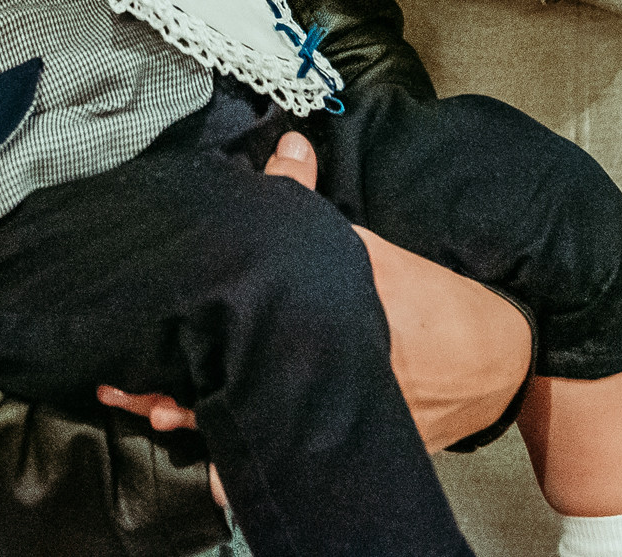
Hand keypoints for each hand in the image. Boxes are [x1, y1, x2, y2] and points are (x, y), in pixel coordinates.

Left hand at [96, 134, 531, 455]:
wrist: (501, 360)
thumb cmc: (435, 300)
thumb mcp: (373, 248)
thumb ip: (313, 204)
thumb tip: (287, 145)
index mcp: (325, 313)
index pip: (242, 316)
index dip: (186, 329)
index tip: (146, 322)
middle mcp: (322, 367)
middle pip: (229, 379)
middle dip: (173, 384)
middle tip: (120, 384)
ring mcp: (332, 409)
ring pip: (250, 423)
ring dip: (200, 421)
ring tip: (150, 415)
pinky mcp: (344, 438)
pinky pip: (284, 455)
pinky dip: (248, 464)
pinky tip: (214, 476)